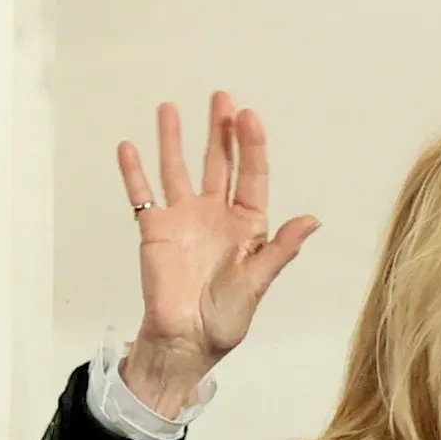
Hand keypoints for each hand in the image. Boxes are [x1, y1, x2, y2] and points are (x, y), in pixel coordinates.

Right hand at [115, 92, 316, 416]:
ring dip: (174, 139)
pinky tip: (128, 147)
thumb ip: (282, 248)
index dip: (251, 145)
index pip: (251, 176)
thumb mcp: (259, 282)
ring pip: (178, 169)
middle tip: (221, 98)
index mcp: (246, 226)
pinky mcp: (154, 230)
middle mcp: (215, 215)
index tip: (248, 115)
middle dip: (219, 131)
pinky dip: (134, 172)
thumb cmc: (226, 318)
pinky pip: (142, 194)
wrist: (186, 341)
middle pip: (218, 163)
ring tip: (169, 108)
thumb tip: (312, 220)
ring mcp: (183, 219)